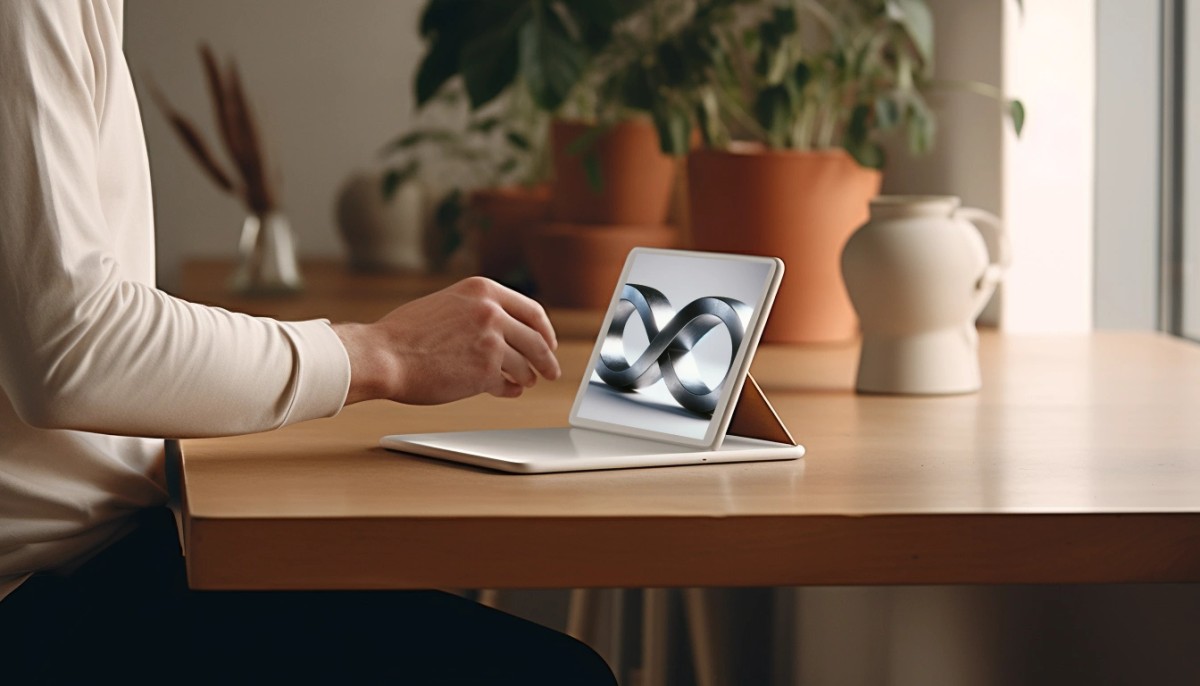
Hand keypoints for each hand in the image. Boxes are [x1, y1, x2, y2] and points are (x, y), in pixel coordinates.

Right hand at [333, 277, 560, 404]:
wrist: (383, 355)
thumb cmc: (406, 334)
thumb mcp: (447, 304)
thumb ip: (477, 312)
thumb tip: (506, 331)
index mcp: (482, 290)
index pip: (531, 311)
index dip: (545, 330)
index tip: (548, 342)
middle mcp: (491, 312)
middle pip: (536, 340)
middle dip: (547, 359)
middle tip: (551, 370)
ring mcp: (490, 342)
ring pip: (525, 365)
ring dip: (527, 377)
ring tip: (526, 382)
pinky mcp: (485, 371)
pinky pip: (508, 384)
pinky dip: (511, 390)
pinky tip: (509, 391)